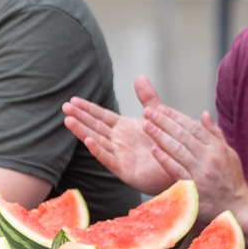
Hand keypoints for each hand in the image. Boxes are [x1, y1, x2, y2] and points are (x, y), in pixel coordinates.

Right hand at [62, 79, 176, 194]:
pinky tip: (88, 140)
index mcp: (126, 129)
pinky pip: (110, 159)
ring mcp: (122, 156)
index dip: (87, 109)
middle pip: (95, 127)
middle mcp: (120, 142)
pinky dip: (99, 150)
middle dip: (80, 117)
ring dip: (83, 131)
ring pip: (98, 141)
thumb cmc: (170, 143)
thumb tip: (139, 77)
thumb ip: (148, 98)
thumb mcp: (158, 116)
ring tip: (68, 120)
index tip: (72, 100)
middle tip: (64, 106)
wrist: (183, 166)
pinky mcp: (127, 170)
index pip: (102, 116)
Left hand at [142, 106, 247, 222]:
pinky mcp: (194, 187)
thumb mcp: (229, 153)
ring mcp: (201, 172)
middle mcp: (209, 157)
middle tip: (148, 111)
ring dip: (160, 136)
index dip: (176, 117)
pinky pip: (176, 170)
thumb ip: (215, 134)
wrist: (237, 206)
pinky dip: (165, 159)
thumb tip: (204, 115)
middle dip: (164, 122)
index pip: (193, 127)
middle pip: (183, 135)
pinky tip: (154, 149)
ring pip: (177, 150)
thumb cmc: (231, 180)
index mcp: (217, 147)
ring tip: (146, 125)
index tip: (161, 108)